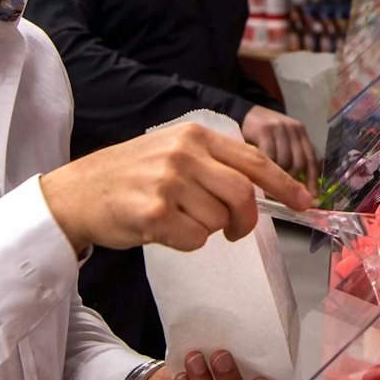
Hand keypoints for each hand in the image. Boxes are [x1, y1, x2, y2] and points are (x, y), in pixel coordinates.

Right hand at [38, 122, 310, 252]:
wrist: (75, 193)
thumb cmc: (128, 178)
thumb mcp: (172, 154)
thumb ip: (212, 166)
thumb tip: (259, 191)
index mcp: (194, 136)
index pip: (253, 159)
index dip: (283, 183)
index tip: (305, 202)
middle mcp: (184, 154)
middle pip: (242, 195)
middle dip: (244, 220)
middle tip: (233, 232)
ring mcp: (170, 182)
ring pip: (218, 221)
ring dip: (204, 230)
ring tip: (174, 219)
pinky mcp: (156, 213)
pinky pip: (195, 239)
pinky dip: (184, 243)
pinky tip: (160, 229)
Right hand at [241, 107, 316, 186]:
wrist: (243, 112)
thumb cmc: (263, 133)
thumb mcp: (282, 142)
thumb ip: (291, 158)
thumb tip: (299, 190)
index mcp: (301, 133)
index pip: (311, 159)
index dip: (313, 180)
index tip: (312, 198)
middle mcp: (293, 129)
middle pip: (299, 163)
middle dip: (291, 182)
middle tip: (280, 192)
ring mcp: (280, 128)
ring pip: (284, 162)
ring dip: (275, 176)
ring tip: (266, 182)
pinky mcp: (264, 130)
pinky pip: (269, 156)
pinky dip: (264, 168)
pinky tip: (257, 172)